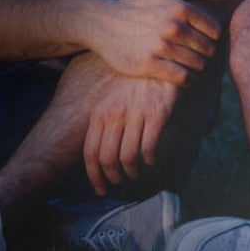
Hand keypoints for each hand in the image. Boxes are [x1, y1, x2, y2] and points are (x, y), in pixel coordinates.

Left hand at [83, 76, 180, 194]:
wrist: (159, 61)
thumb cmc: (133, 84)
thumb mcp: (110, 99)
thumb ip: (103, 123)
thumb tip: (100, 156)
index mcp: (100, 112)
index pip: (91, 152)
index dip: (94, 176)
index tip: (100, 189)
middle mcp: (115, 114)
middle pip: (108, 159)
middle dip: (114, 177)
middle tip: (120, 182)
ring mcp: (136, 114)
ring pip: (129, 157)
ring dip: (132, 172)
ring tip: (136, 173)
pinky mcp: (157, 114)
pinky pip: (149, 147)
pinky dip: (150, 160)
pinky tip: (152, 161)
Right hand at [98, 0, 223, 83]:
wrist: (104, 23)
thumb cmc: (140, 5)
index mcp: (180, 8)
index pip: (215, 31)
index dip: (211, 37)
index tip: (202, 40)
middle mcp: (172, 26)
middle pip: (207, 49)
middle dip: (204, 53)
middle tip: (195, 54)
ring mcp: (161, 46)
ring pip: (197, 64)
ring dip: (196, 67)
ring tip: (188, 64)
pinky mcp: (149, 64)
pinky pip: (182, 77)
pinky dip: (187, 80)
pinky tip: (183, 77)